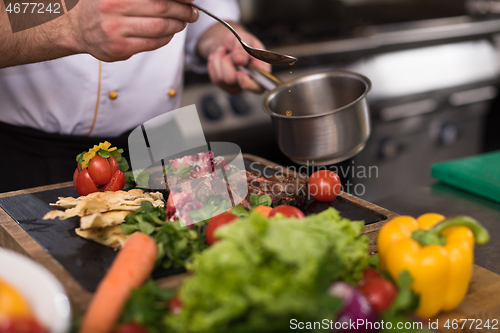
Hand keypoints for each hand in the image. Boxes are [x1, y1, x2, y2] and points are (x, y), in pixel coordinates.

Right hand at [69, 0, 198, 60]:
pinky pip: (152, 43)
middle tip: (192, 12)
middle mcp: (114, 7)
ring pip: (159, 28)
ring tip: (182, 22)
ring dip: (177, 26)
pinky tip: (168, 34)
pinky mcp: (120, 48)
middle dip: (182, 11)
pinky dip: (166, 38)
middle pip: (162, 8)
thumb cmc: (102, 6)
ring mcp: (116, 29)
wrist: (75, 27)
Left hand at [206, 30, 271, 93]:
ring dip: (219, 61)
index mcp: (262, 71)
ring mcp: (238, 86)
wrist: (230, 44)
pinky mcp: (226, 86)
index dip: (249, 84)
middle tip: (228, 51)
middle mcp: (251, 82)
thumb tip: (240, 61)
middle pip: (232, 80)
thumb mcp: (244, 38)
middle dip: (226, 62)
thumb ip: (242, 49)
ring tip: (223, 51)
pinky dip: (213, 65)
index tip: (239, 74)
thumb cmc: (242, 41)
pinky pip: (215, 79)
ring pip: (221, 78)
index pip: (259, 87)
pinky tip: (218, 57)